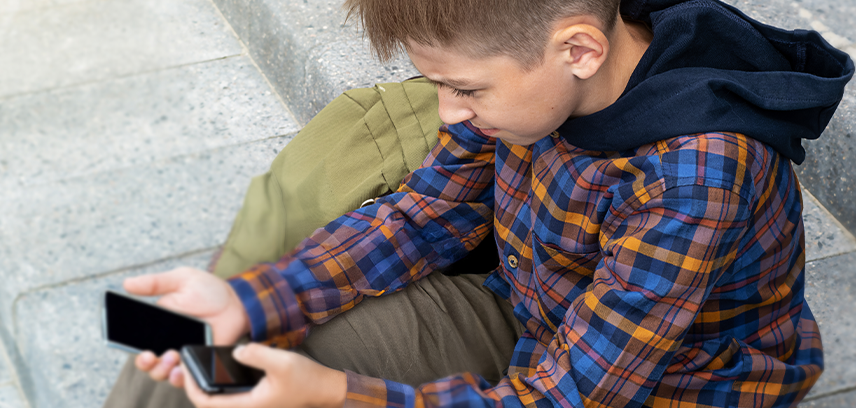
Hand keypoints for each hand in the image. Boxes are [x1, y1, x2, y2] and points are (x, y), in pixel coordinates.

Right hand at [124, 267, 250, 385]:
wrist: (236, 301)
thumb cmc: (208, 289)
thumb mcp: (181, 280)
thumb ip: (155, 283)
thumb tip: (127, 283)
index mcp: (156, 325)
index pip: (137, 343)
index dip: (136, 351)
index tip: (142, 351)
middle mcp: (166, 342)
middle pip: (148, 363)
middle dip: (146, 364)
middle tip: (152, 356)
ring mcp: (183, 353)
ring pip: (165, 373)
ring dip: (162, 371)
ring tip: (172, 357)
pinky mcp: (199, 360)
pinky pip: (187, 376)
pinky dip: (182, 377)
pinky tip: (183, 369)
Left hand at [182, 343, 346, 407]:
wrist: (324, 389)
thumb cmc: (306, 379)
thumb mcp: (283, 362)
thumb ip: (257, 355)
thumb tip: (236, 351)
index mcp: (247, 405)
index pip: (206, 402)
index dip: (191, 386)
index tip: (185, 368)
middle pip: (209, 402)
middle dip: (195, 385)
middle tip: (187, 364)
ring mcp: (251, 405)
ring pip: (219, 398)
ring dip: (207, 384)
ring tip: (200, 364)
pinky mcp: (256, 399)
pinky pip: (231, 393)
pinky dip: (221, 382)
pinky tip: (222, 367)